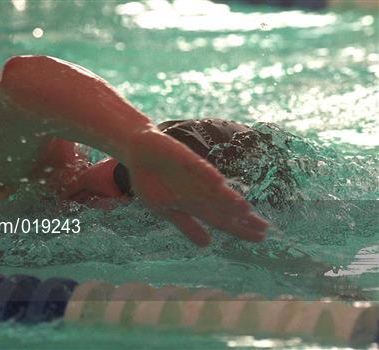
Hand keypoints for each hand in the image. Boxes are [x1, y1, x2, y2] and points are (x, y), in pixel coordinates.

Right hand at [125, 130, 268, 245]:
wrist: (138, 151)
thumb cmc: (151, 180)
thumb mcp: (164, 208)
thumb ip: (186, 225)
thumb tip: (207, 244)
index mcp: (194, 204)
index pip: (221, 219)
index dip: (239, 229)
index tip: (260, 238)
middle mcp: (198, 190)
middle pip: (223, 206)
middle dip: (243, 218)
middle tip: (265, 229)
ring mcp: (192, 173)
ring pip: (213, 188)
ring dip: (227, 198)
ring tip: (245, 209)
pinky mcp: (183, 157)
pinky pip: (195, 166)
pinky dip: (205, 173)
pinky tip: (218, 182)